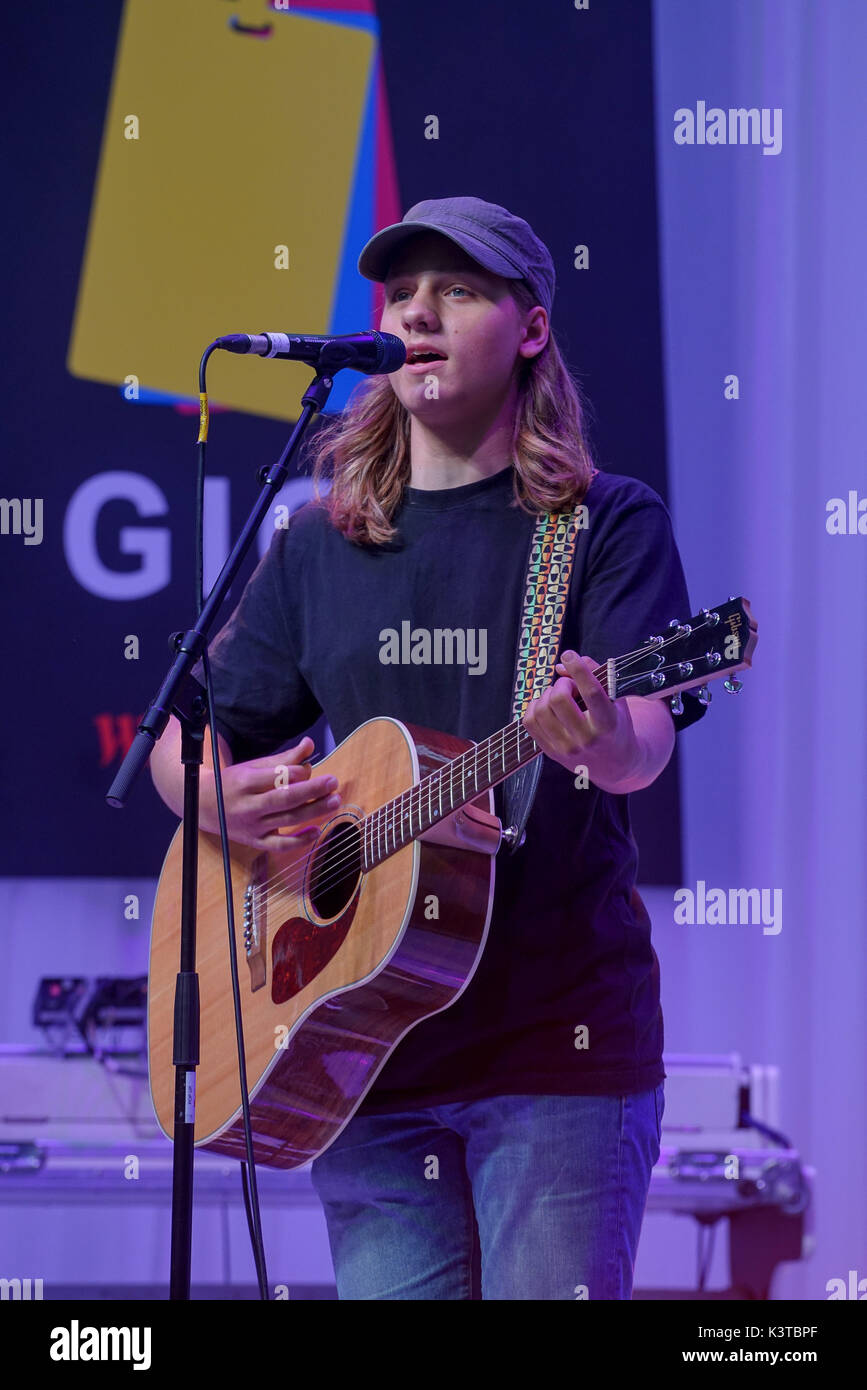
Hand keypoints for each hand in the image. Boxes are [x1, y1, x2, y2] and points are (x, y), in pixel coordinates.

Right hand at [199, 735, 340, 850]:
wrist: (204, 806)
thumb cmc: (234, 782)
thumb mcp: (253, 766)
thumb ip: (283, 758)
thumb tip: (310, 744)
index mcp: (245, 782)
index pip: (277, 777)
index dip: (298, 772)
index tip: (310, 767)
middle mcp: (248, 806)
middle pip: (285, 798)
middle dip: (312, 790)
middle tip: (332, 782)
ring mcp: (252, 826)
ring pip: (287, 819)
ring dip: (314, 811)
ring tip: (334, 801)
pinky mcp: (256, 842)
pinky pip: (280, 845)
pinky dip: (300, 841)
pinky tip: (317, 831)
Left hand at [522, 651, 642, 791]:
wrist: (616, 765)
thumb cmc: (617, 725)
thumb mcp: (617, 700)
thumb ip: (596, 675)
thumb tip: (560, 666)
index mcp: (608, 724)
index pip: (591, 692)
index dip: (577, 669)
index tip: (569, 655)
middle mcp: (587, 739)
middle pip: (559, 699)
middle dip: (562, 684)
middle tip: (570, 686)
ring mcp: (567, 748)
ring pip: (540, 710)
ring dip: (547, 695)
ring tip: (559, 696)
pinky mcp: (551, 753)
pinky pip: (529, 722)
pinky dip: (534, 706)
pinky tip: (546, 706)